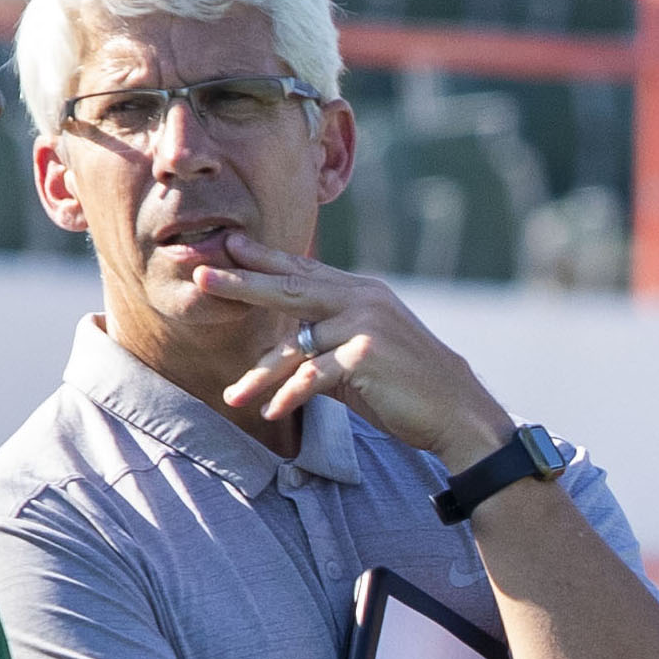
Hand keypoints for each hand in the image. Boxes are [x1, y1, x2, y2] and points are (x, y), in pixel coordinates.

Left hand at [182, 240, 514, 465]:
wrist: (457, 411)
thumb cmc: (408, 388)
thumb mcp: (365, 353)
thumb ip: (329, 341)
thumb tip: (289, 349)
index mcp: (362, 292)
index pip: (304, 272)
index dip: (264, 259)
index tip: (229, 245)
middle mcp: (362, 299)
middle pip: (290, 288)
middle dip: (242, 282)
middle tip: (201, 274)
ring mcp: (364, 324)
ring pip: (296, 345)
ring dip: (260, 374)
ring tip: (231, 395)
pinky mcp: (365, 355)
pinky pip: (313, 376)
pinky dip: (290, 396)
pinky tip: (271, 413)